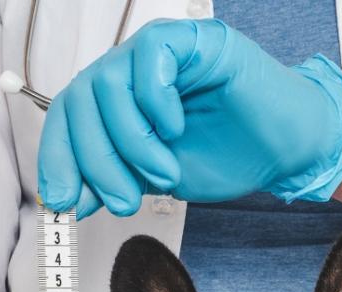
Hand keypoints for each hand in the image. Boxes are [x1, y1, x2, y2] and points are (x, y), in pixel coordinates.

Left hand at [37, 18, 341, 218]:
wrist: (284, 150)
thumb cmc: (229, 156)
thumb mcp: (157, 181)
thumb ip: (114, 182)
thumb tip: (71, 198)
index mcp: (119, 106)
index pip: (68, 119)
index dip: (58, 159)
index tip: (63, 200)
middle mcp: (131, 75)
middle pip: (80, 102)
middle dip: (95, 160)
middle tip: (123, 199)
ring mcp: (159, 55)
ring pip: (108, 82)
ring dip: (129, 140)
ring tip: (162, 172)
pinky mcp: (191, 41)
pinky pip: (151, 56)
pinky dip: (155, 100)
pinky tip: (175, 129)